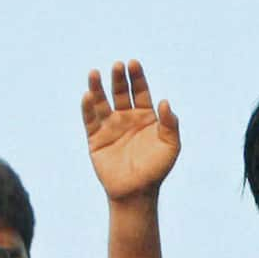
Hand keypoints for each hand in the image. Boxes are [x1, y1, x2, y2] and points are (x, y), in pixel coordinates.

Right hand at [83, 60, 180, 201]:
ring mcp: (110, 127)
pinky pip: (90, 120)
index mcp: (145, 116)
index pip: (140, 91)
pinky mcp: (95, 139)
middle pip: (121, 92)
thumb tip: (165, 101)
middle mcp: (126, 118)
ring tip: (95, 73)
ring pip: (101, 102)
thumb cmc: (156, 171)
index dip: (137, 77)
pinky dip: (87, 108)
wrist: (136, 193)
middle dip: (119, 78)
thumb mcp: (170, 146)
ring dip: (97, 87)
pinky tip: (88, 95)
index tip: (133, 63)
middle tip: (117, 66)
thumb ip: (171, 124)